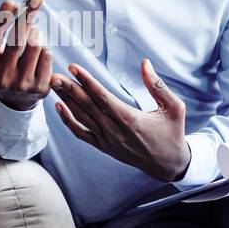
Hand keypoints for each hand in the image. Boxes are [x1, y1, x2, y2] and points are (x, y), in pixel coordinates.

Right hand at [0, 0, 52, 110]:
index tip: (11, 2)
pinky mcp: (40, 88)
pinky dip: (43, 48)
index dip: (2, 19)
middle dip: (27, 16)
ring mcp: (22, 85)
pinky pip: (47, 55)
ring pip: (35, 45)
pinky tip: (36, 54)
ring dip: (35, 32)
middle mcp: (1, 80)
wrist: (13, 96)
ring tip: (31, 33)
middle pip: (17, 40)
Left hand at [50, 59, 191, 182]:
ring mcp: (107, 141)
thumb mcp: (174, 107)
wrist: (168, 164)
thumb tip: (145, 63)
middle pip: (87, 106)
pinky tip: (59, 107)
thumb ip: (157, 85)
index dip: (87, 81)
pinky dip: (68, 121)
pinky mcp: (104, 147)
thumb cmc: (172, 133)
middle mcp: (115, 131)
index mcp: (131, 119)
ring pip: (82, 118)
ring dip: (66, 100)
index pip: (103, 97)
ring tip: (54, 85)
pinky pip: (81, 134)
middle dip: (69, 89)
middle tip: (54, 75)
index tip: (74, 67)